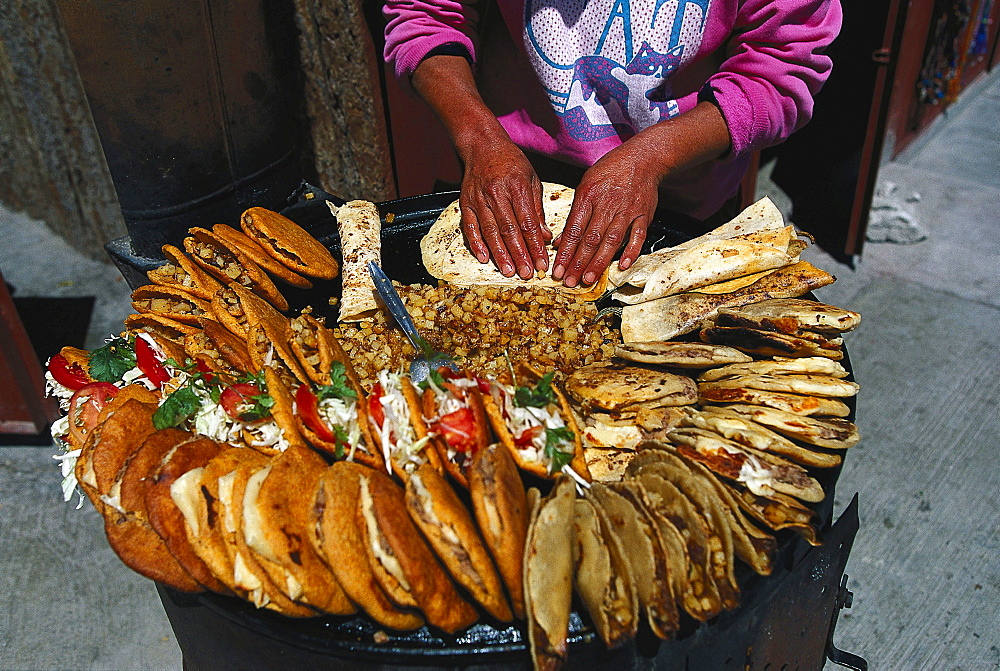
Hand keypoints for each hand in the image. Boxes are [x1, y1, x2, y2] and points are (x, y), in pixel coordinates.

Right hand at [458, 136, 549, 277]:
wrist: (482, 146)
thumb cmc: (511, 163)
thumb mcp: (531, 180)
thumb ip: (537, 209)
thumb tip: (545, 236)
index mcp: (517, 187)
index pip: (528, 223)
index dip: (535, 246)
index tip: (541, 263)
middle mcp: (497, 194)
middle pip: (509, 230)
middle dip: (519, 255)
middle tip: (526, 274)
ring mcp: (479, 199)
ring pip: (490, 231)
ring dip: (500, 254)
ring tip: (509, 271)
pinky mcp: (465, 202)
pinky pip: (470, 227)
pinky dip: (476, 243)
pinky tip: (484, 258)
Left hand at [551, 144, 659, 286]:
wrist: (643, 159)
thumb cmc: (611, 171)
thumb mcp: (586, 185)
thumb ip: (575, 215)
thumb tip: (560, 241)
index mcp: (588, 196)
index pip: (574, 230)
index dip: (565, 253)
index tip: (558, 270)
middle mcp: (607, 204)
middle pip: (591, 239)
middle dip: (578, 262)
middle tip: (570, 281)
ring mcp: (627, 210)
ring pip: (612, 240)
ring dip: (599, 262)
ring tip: (589, 278)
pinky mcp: (644, 215)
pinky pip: (638, 236)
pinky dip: (631, 252)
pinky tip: (623, 265)